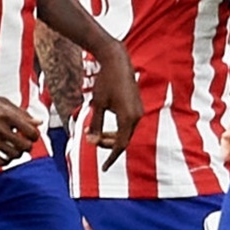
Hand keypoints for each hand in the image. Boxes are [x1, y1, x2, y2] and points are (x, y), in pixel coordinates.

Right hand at [0, 89, 40, 167]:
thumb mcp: (0, 101)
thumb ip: (20, 112)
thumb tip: (38, 122)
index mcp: (5, 113)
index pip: (31, 131)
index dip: (34, 136)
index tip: (30, 136)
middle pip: (25, 146)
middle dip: (27, 146)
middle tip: (23, 144)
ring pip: (13, 155)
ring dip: (17, 154)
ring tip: (13, 149)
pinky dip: (5, 161)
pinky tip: (4, 155)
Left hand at [85, 40, 140, 171]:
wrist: (117, 61)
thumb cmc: (105, 82)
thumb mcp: (97, 104)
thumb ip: (96, 124)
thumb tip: (92, 142)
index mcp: (128, 118)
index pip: (120, 145)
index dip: (111, 158)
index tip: (104, 168)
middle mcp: (137, 116)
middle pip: (123, 140)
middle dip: (107, 144)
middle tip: (91, 140)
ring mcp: (139, 111)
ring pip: (126, 132)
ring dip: (111, 135)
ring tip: (92, 131)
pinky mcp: (137, 105)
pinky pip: (128, 123)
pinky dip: (116, 127)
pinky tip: (102, 123)